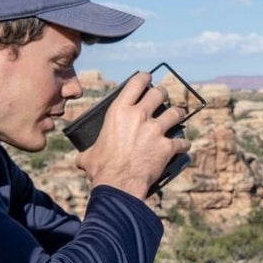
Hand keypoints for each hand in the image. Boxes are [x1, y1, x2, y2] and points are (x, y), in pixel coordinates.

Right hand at [75, 70, 189, 197]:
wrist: (119, 184)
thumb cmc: (102, 169)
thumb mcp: (89, 155)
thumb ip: (87, 152)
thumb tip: (79, 159)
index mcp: (119, 111)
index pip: (136, 83)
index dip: (144, 77)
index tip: (148, 77)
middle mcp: (139, 115)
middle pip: (159, 93)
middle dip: (162, 93)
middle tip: (163, 96)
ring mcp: (155, 130)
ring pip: (175, 112)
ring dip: (177, 114)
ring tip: (178, 115)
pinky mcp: (167, 146)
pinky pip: (181, 142)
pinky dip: (183, 144)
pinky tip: (183, 146)